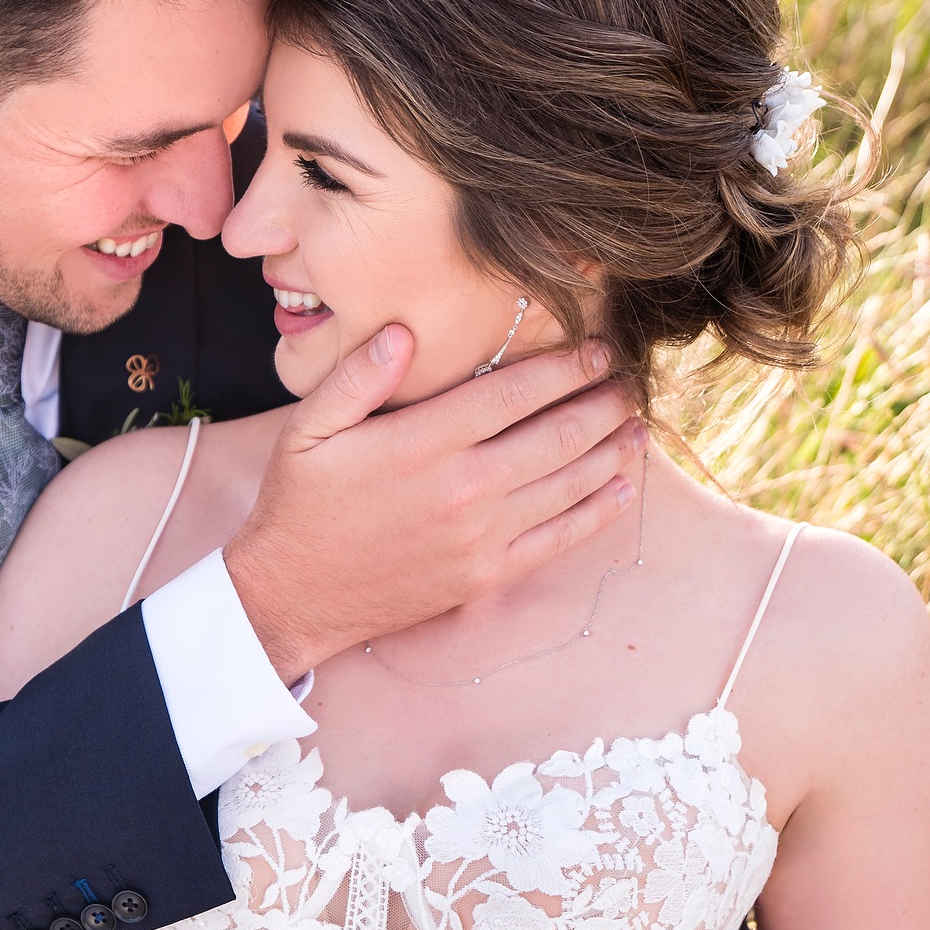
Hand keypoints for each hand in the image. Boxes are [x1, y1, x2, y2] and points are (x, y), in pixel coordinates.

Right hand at [224, 324, 643, 679]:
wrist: (294, 596)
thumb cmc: (300, 504)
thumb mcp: (308, 430)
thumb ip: (356, 377)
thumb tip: (404, 332)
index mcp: (422, 443)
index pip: (513, 394)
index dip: (564, 367)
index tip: (596, 347)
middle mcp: (462, 488)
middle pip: (556, 435)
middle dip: (601, 402)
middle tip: (629, 380)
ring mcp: (480, 537)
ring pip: (567, 485)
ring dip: (610, 450)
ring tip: (636, 423)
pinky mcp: (486, 575)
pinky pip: (558, 540)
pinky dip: (596, 512)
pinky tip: (621, 488)